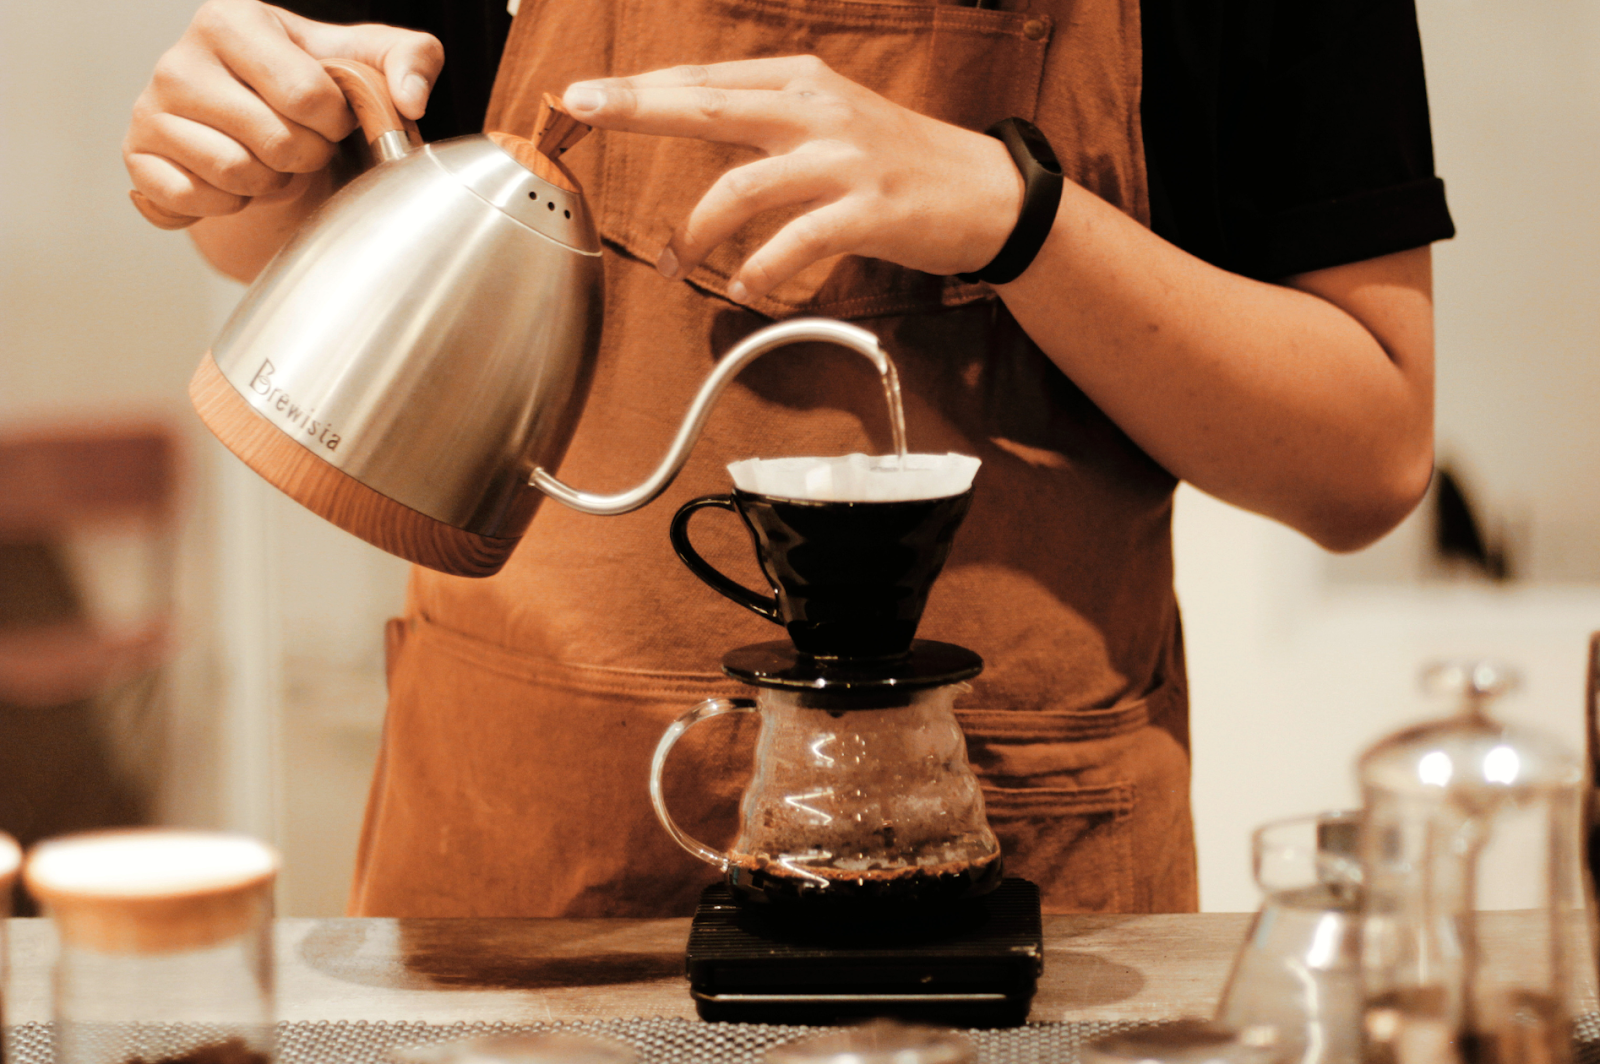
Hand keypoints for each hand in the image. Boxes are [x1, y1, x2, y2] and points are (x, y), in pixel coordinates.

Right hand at [124, 0, 442, 223]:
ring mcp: (150, 109)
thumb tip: (410, 101)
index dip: (335, 122)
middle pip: (277, 141)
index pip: (307, 95)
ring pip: (236, 175)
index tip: (329, 114)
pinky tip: (233, 180)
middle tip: (300, 142)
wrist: (260, 130)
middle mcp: (179, 58)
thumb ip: (411, 58)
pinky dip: (228, 204)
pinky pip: (194, 201)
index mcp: (234, 19)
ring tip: (268, 159)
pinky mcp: (137, 157)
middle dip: (306, 156)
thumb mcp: (368, 62)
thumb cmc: (313, 91)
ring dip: (269, 182)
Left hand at [562, 56, 1023, 300]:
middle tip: (584, 110)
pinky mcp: (867, 211)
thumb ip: (765, 118)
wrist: (985, 193)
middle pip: (707, 104)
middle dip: (639, 107)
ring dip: (695, 232)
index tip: (586, 95)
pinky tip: (744, 287)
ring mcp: (842, 160)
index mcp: (802, 81)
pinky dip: (759, 270)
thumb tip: (690, 120)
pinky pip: (793, 243)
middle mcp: (817, 110)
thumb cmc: (898, 162)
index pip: (704, 79)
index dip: (641, 87)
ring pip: (741, 187)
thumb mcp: (830, 119)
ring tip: (673, 265)